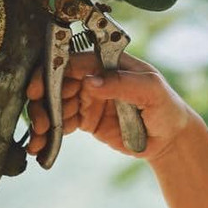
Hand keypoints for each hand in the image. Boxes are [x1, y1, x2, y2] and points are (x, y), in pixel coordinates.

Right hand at [23, 49, 200, 162]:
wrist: (169, 139)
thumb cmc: (166, 106)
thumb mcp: (151, 89)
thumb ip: (122, 83)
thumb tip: (90, 80)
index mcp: (108, 63)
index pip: (74, 62)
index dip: (52, 72)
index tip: (38, 89)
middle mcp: (94, 78)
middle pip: (57, 83)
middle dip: (42, 101)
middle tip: (40, 121)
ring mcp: (87, 99)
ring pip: (55, 105)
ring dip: (42, 120)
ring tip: (38, 139)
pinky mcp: (85, 120)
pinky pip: (62, 124)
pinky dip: (49, 135)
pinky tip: (41, 146)